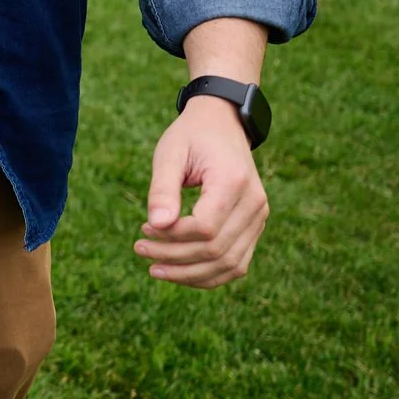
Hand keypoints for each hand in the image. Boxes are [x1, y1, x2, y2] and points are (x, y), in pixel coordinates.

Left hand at [134, 96, 268, 286]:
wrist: (223, 124)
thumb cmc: (191, 137)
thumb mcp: (169, 153)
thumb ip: (162, 189)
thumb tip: (155, 225)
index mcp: (233, 181)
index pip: (205, 227)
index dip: (172, 236)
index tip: (144, 228)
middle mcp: (254, 203)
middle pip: (216, 250)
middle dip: (174, 257)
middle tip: (139, 248)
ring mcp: (259, 217)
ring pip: (230, 265)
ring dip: (190, 274)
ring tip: (154, 268)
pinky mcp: (254, 227)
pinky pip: (237, 263)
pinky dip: (208, 274)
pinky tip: (178, 271)